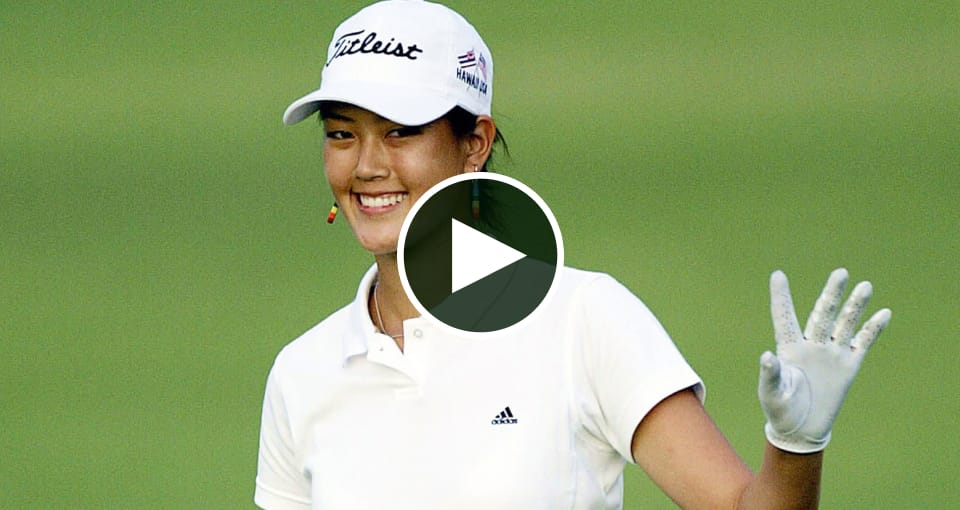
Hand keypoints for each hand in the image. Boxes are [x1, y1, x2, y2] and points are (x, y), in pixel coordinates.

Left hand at [758, 268, 891, 453]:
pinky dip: (872, 329)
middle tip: (841, 273)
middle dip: (832, 294)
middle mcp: (811, 345)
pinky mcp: (847, 365)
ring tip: (865, 286)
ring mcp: (831, 353)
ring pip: (845, 324)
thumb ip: (769, 374)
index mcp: (788, 348)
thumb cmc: (780, 409)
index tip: (777, 275)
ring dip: (855, 306)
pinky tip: (883, 313)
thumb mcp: (771, 393)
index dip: (781, 297)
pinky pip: (862, 343)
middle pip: (822, 314)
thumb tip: (766, 355)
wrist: (801, 428)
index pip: (784, 317)